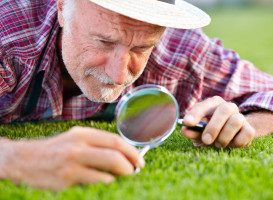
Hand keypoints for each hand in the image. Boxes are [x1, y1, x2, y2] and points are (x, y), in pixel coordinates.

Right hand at [0, 126, 144, 189]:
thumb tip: (123, 154)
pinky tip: (107, 181)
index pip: (115, 140)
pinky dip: (107, 181)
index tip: (139, 159)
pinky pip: (96, 181)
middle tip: (136, 169)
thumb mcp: (75, 139)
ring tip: (124, 176)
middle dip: (131, 163)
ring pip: (108, 169)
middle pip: (114, 154)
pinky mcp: (66, 179)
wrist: (25, 160)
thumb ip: (97, 144)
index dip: (131, 151)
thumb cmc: (56, 150)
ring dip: (121, 174)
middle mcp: (78, 145)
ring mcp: (71, 163)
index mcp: (82, 133)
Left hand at [181, 96, 254, 147]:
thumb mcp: (199, 131)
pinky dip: (237, 142)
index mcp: (213, 104)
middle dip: (214, 126)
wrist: (229, 138)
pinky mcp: (249, 129)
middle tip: (206, 140)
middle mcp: (228, 107)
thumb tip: (184, 130)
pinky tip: (230, 144)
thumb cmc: (210, 131)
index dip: (195, 114)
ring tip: (218, 144)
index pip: (204, 105)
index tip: (187, 123)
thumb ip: (192, 130)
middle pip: (224, 110)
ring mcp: (240, 117)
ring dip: (225, 136)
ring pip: (236, 121)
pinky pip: (247, 133)